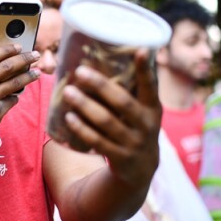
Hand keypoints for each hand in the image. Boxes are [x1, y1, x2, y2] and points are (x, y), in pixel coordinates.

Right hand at [0, 44, 40, 150]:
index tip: (18, 47)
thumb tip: (0, 61)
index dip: (6, 50)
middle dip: (24, 59)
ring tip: (37, 73)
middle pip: (7, 67)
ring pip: (15, 83)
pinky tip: (16, 95)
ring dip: (28, 76)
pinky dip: (15, 96)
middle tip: (35, 55)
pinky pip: (12, 99)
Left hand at [59, 49, 160, 185]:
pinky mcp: (120, 158)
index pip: (150, 86)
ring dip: (85, 105)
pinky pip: (98, 142)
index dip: (145, 69)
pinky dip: (82, 129)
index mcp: (153, 108)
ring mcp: (134, 143)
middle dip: (101, 85)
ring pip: (106, 121)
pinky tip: (69, 117)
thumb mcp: (143, 111)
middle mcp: (146, 125)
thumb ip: (132, 90)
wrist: (141, 170)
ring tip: (68, 92)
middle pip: (122, 102)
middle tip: (80, 71)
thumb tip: (107, 56)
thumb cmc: (136, 127)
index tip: (140, 49)